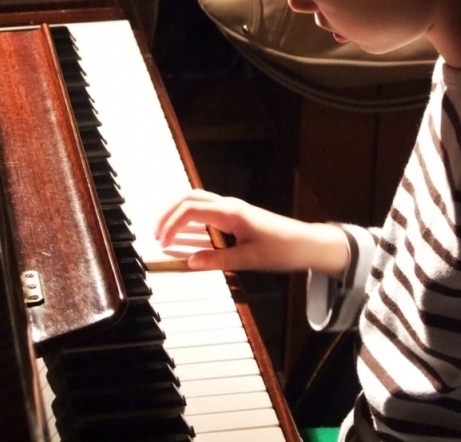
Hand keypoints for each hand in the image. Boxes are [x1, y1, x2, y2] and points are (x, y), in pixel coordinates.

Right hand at [154, 189, 348, 276]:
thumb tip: (189, 262)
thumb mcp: (249, 259)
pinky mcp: (236, 217)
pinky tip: (184, 236)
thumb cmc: (282, 249)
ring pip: (197, 203)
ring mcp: (233, 210)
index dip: (171, 224)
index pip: (190, 209)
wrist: (307, 244)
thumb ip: (217, 260)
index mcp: (231, 212)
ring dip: (178, 215)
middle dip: (168, 213)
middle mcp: (230, 206)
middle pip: (189, 198)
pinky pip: (207, 213)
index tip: (160, 242)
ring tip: (162, 232)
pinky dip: (191, 222)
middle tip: (154, 232)